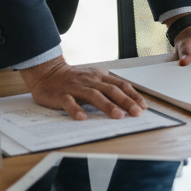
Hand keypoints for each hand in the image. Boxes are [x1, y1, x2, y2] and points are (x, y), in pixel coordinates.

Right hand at [19, 55, 147, 120]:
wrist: (47, 73)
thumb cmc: (73, 79)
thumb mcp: (93, 80)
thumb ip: (106, 88)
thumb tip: (127, 103)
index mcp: (99, 77)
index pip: (120, 85)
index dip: (133, 95)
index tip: (143, 106)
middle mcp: (90, 81)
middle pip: (111, 90)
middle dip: (126, 102)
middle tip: (136, 113)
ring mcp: (76, 87)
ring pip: (94, 95)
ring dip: (107, 105)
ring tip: (118, 115)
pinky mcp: (61, 95)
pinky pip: (69, 102)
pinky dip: (76, 109)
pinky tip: (82, 117)